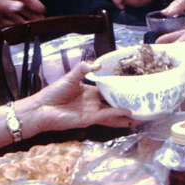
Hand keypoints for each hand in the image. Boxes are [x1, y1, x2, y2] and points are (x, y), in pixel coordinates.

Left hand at [0, 0, 45, 27]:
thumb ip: (4, 4)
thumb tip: (20, 7)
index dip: (31, 2)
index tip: (42, 9)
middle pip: (19, 6)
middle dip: (30, 12)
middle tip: (42, 20)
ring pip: (14, 16)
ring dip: (23, 21)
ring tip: (34, 27)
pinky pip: (6, 23)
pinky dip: (14, 27)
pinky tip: (21, 30)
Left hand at [21, 62, 139, 133]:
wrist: (41, 109)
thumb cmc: (53, 92)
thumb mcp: (70, 77)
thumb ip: (84, 69)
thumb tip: (99, 64)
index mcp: (90, 91)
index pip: (109, 90)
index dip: (121, 90)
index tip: (134, 87)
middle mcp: (94, 102)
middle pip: (115, 104)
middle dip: (128, 105)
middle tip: (144, 103)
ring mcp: (93, 112)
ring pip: (114, 113)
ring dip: (126, 115)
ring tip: (142, 116)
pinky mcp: (89, 120)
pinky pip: (106, 117)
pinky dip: (117, 116)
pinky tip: (128, 114)